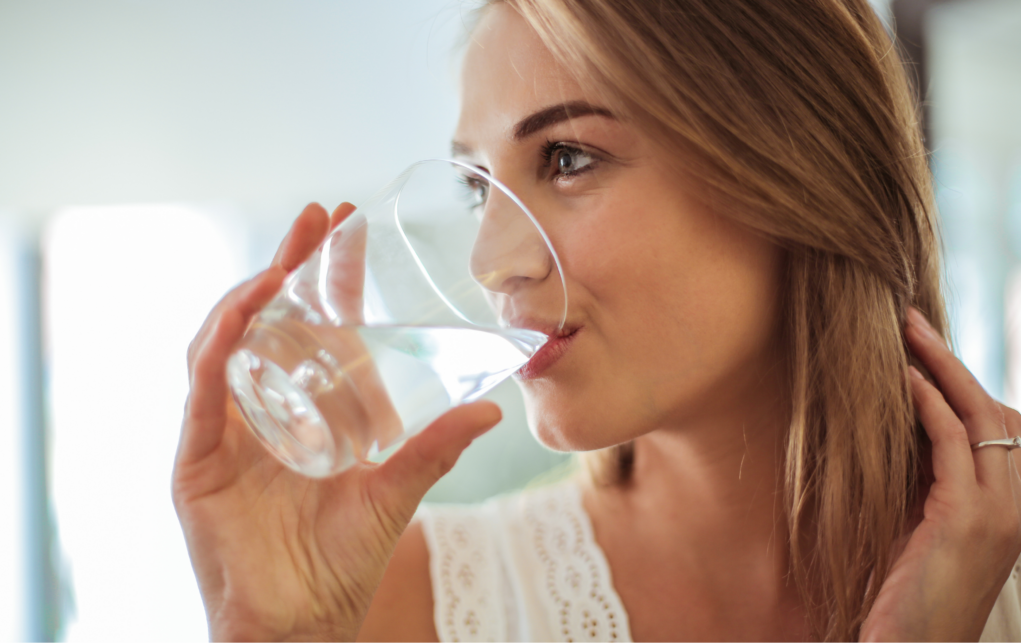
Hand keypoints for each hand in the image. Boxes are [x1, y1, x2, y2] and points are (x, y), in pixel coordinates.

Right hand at [173, 202, 501, 640]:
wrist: (302, 621)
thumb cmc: (342, 561)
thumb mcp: (395, 490)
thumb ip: (435, 448)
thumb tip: (490, 410)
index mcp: (301, 408)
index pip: (307, 325)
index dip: (321, 274)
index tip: (344, 225)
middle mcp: (258, 408)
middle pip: (262, 319)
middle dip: (285, 263)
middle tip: (316, 218)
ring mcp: (224, 430)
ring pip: (224, 341)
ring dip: (250, 292)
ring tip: (284, 258)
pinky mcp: (196, 457)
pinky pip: (203, 390)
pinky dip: (219, 346)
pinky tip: (245, 312)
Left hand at [860, 307, 1020, 640]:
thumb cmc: (907, 593)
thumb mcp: (923, 526)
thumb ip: (927, 480)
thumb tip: (903, 428)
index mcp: (1009, 506)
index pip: (1002, 426)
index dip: (965, 383)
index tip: (925, 348)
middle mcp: (1016, 506)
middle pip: (995, 411)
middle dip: (954, 361)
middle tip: (912, 320)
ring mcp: (999, 513)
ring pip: (980, 418)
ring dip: (942, 366)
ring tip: (905, 331)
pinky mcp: (966, 519)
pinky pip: (952, 444)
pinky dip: (929, 403)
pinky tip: (902, 378)